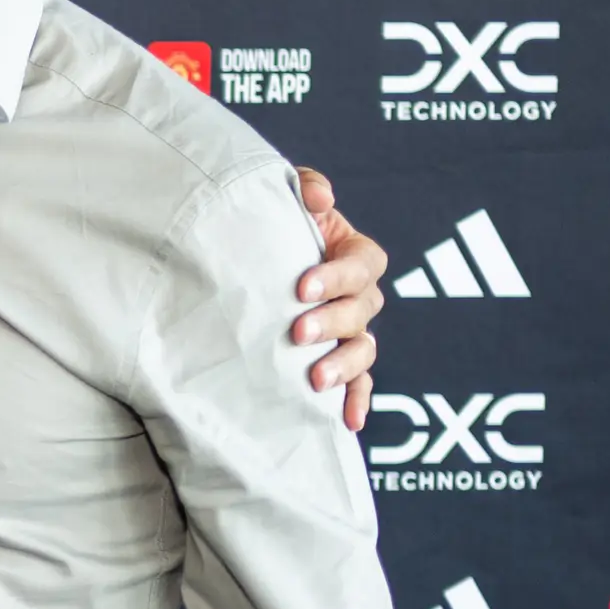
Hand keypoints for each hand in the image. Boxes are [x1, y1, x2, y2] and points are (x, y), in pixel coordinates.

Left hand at [289, 166, 384, 431]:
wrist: (246, 261)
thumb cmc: (271, 225)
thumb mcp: (284, 197)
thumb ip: (305, 188)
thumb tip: (320, 199)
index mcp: (352, 253)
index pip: (363, 263)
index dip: (338, 275)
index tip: (301, 286)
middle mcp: (357, 295)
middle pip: (362, 310)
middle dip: (332, 322)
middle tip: (298, 332)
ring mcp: (349, 331)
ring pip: (362, 349)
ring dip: (344, 365)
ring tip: (316, 380)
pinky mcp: (336, 360)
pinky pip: (357, 383)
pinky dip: (356, 400)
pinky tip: (347, 420)